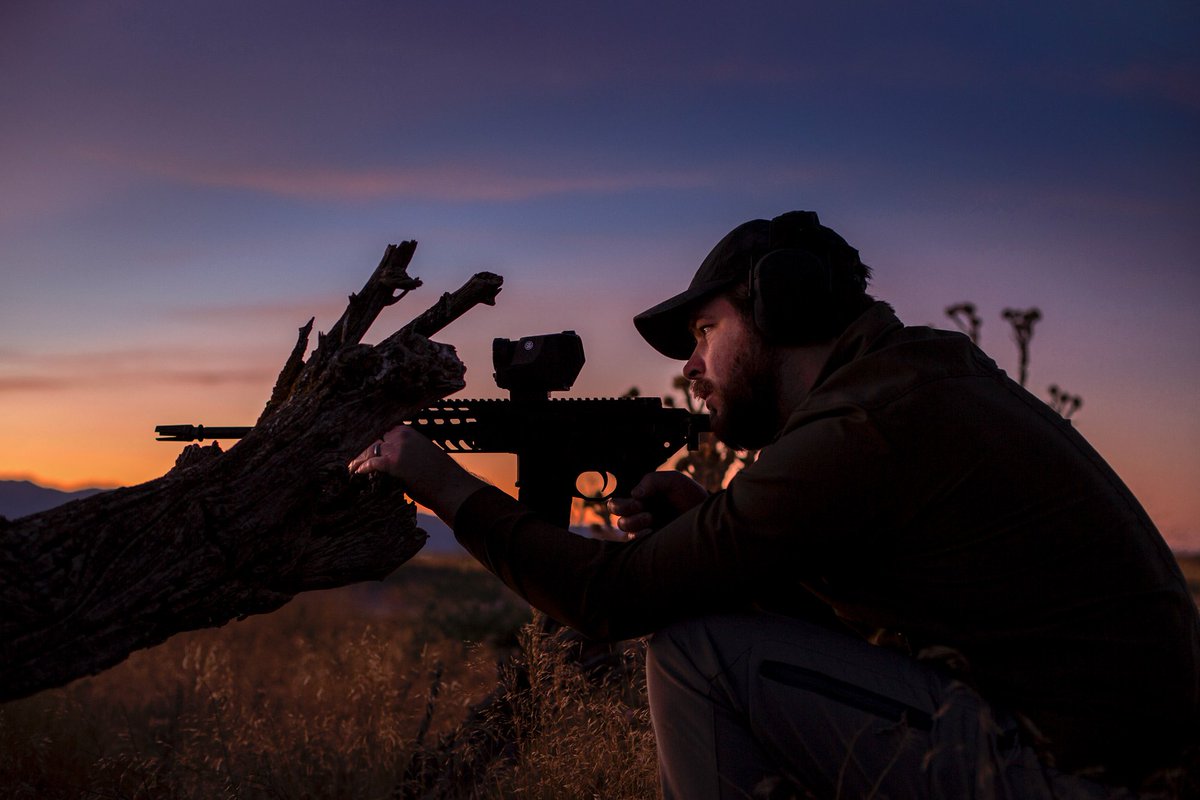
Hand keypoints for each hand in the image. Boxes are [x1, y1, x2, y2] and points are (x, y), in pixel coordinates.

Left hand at [348, 426, 486, 523]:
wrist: (451, 486)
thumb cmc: (441, 475)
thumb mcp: (424, 454)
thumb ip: (406, 452)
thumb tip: (389, 460)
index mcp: (409, 432)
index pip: (382, 432)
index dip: (370, 441)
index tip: (361, 448)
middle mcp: (402, 436)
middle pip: (373, 440)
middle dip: (362, 450)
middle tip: (351, 459)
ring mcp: (397, 448)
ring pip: (369, 451)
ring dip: (358, 460)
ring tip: (350, 468)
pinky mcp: (394, 463)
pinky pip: (372, 464)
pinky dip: (362, 469)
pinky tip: (356, 474)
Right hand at [607, 471, 706, 535]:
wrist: (705, 513)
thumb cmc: (689, 495)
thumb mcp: (672, 480)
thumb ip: (652, 480)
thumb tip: (634, 493)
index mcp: (640, 498)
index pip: (617, 502)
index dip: (621, 502)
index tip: (638, 501)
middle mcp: (639, 513)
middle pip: (616, 514)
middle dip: (625, 509)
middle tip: (642, 508)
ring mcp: (644, 527)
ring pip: (624, 527)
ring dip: (633, 522)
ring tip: (651, 518)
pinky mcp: (651, 540)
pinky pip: (634, 541)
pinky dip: (638, 536)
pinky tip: (651, 531)